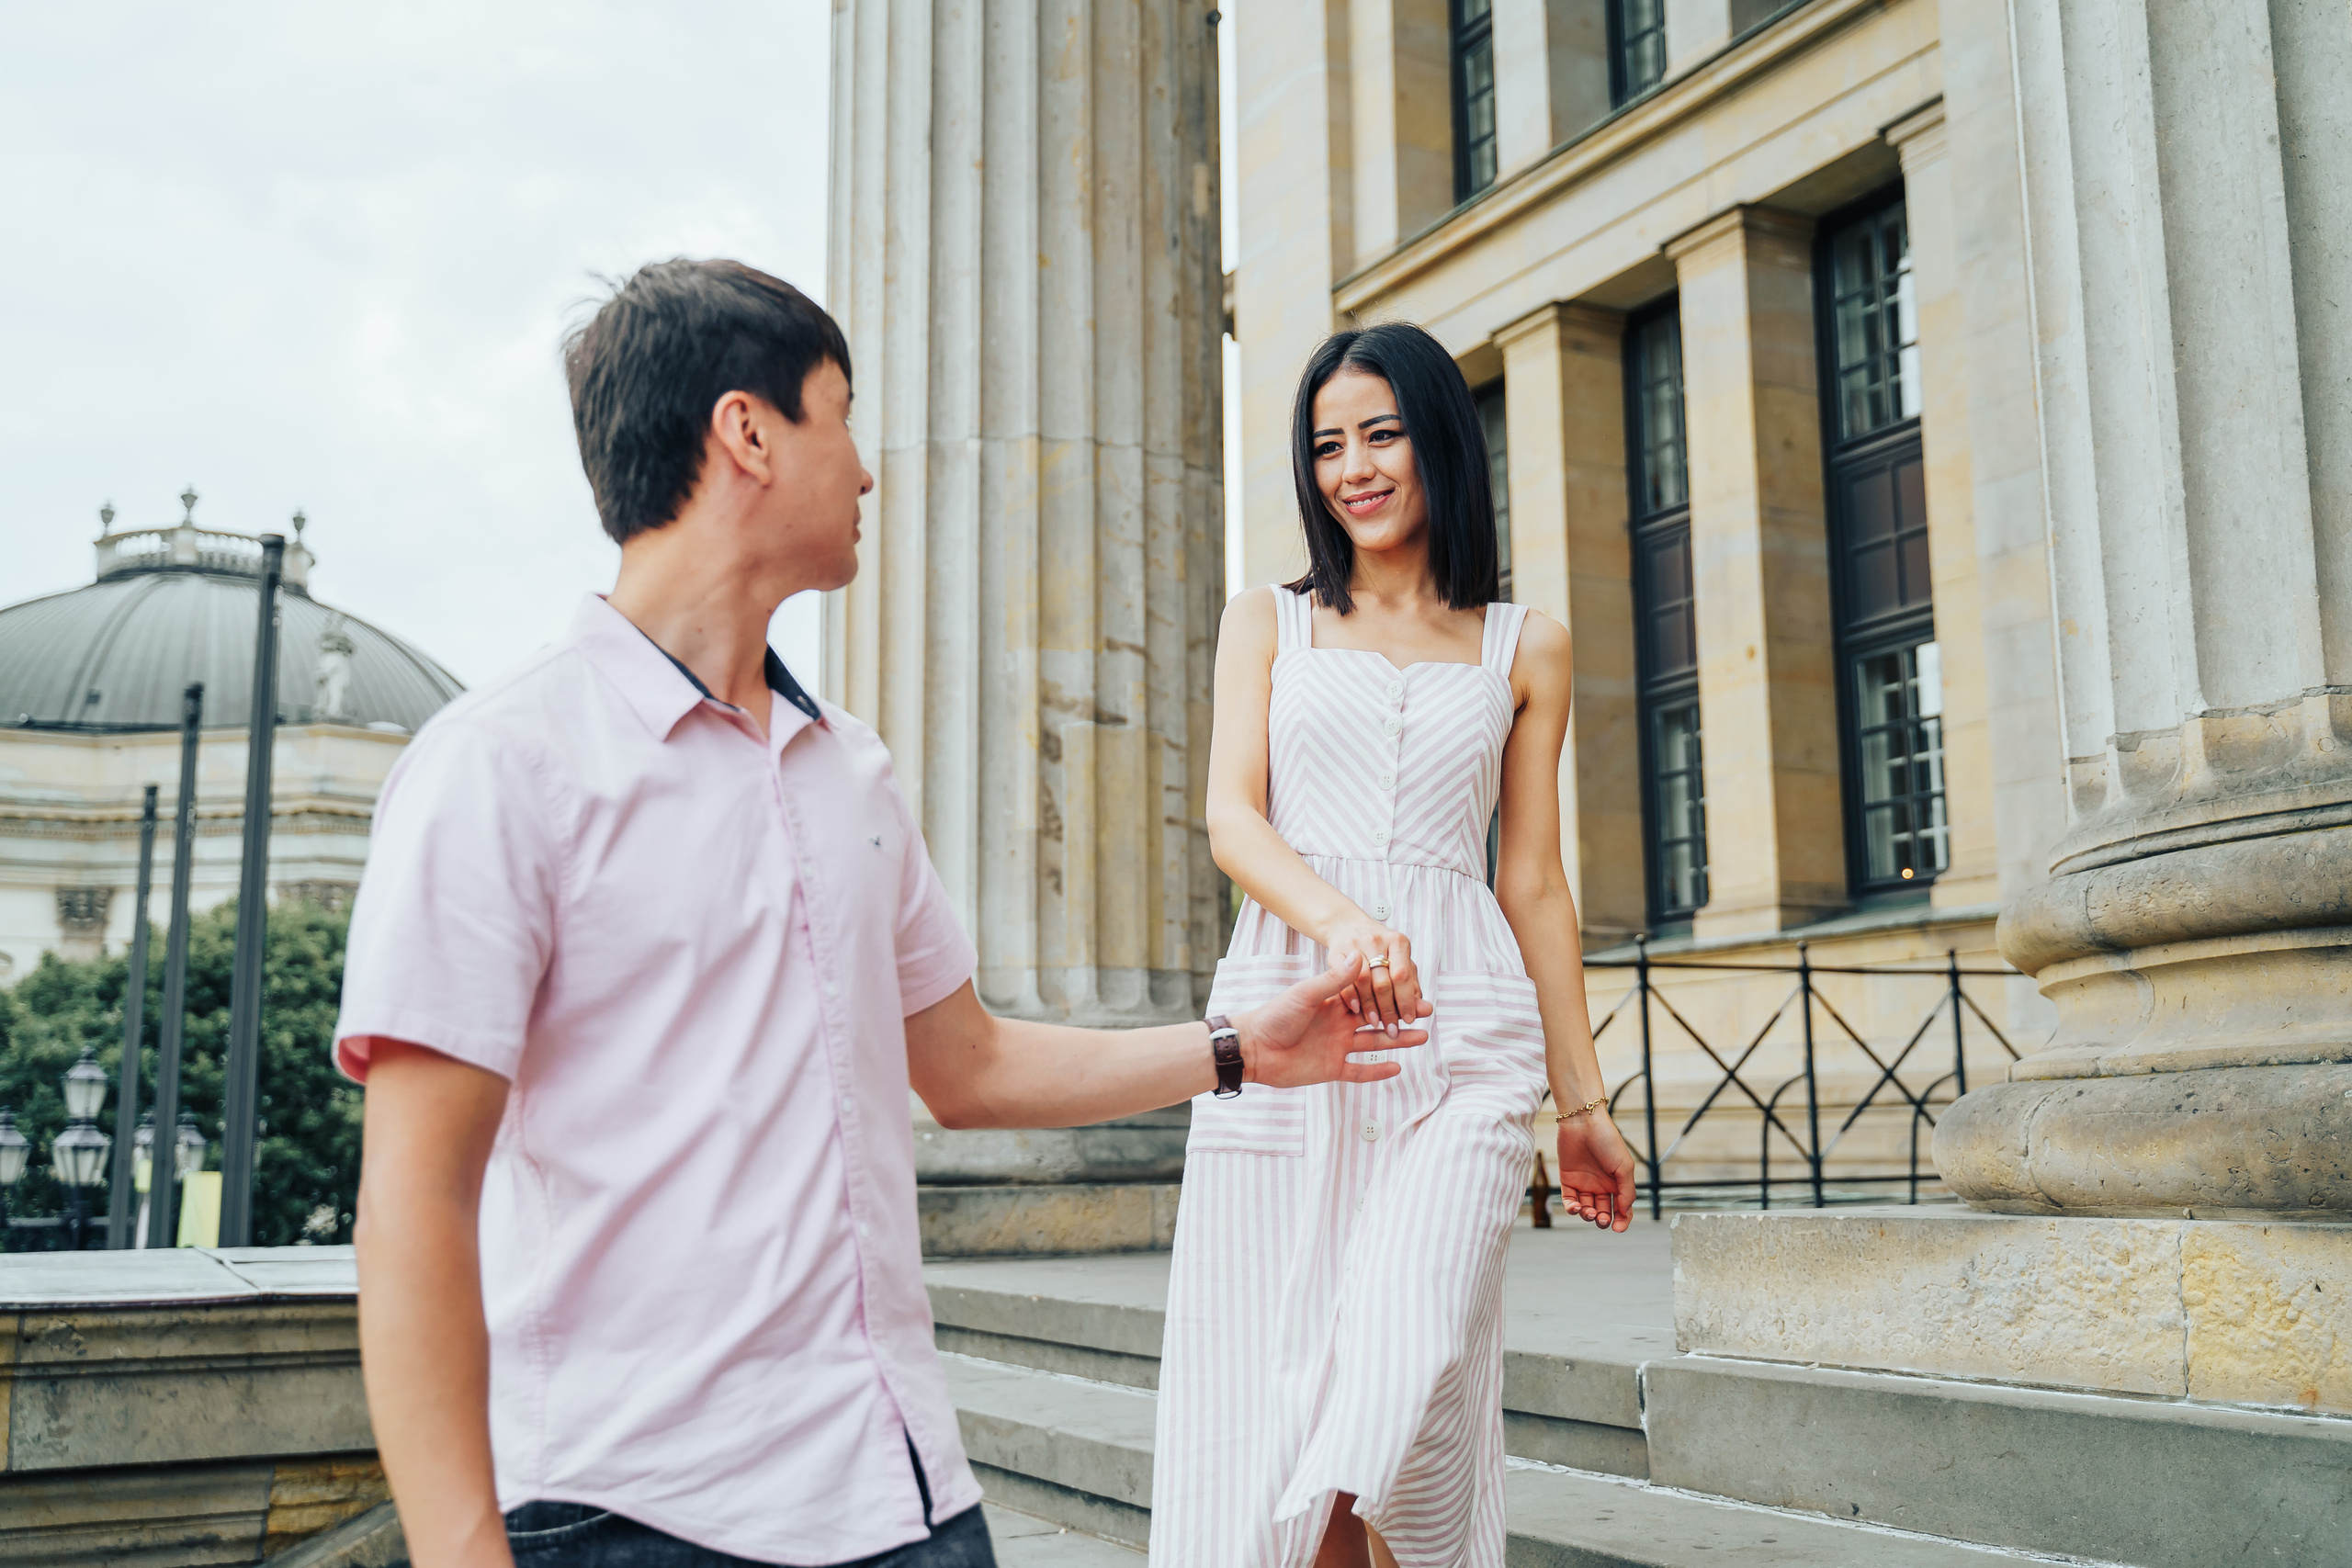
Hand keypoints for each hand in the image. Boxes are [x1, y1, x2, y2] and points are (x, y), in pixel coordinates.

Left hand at [1236, 955, 1431, 1088]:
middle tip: (1426, 1012)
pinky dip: (1377, 1071)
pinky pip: (1359, 1071)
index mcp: (1334, 1003)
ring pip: (1375, 1044)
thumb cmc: (1274, 1015)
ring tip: (1422, 1037)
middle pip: (1378, 1019)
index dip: (1391, 993)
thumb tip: (1359, 956)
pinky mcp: (1331, 1069)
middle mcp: (1339, 1024)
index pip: (1369, 996)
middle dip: (1402, 1015)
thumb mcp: (1305, 994)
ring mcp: (1337, 1047)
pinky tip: (1398, 1067)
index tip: (1414, 987)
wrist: (1253, 1047)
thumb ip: (1334, 980)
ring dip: (1398, 1041)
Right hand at [1320, 916, 1420, 1035]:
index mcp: (1397, 942)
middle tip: (1392, 1029)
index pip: (1402, 975)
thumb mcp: (1398, 958)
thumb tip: (1421, 1006)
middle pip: (1383, 981)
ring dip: (1370, 1006)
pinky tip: (1357, 1010)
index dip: (1406, 1000)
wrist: (1347, 925)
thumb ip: (1409, 980)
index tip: (1409, 1019)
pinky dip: (1351, 997)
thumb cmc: (1378, 948)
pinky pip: (1342, 978)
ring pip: (1363, 981)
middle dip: (1389, 1009)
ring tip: (1376, 1023)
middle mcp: (1376, 941)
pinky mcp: (1335, 952)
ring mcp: (1354, 945)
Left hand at [1555, 1106, 1637, 1232]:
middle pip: (1603, 1212)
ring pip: (1586, 1209)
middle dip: (1603, 1220)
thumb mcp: (1624, 1167)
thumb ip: (1626, 1191)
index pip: (1621, 1209)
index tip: (1618, 1228)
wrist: (1583, 1122)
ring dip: (1588, 1215)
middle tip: (1601, 1219)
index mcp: (1617, 1183)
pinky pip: (1569, 1200)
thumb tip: (1625, 1212)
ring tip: (1589, 1211)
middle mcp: (1601, 1185)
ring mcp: (1584, 1183)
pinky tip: (1576, 1207)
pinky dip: (1572, 1208)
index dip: (1622, 1221)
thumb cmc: (1607, 1141)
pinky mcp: (1568, 1180)